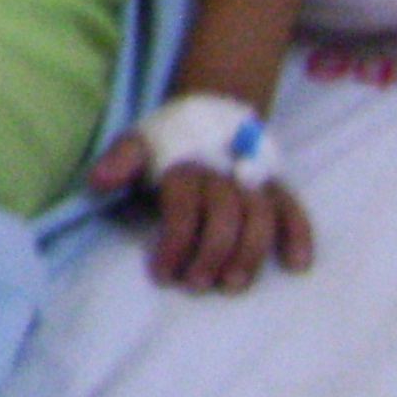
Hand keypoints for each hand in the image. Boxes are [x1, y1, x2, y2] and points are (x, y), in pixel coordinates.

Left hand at [86, 129, 315, 292]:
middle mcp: (224, 171)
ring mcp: (254, 179)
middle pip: (224, 218)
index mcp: (186, 163)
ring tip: (232, 284)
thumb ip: (119, 161)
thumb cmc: (168, 140)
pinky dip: (299, 235)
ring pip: (260, 219)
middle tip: (195, 284)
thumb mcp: (137, 143)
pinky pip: (294, 208)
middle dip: (209, 255)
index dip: (173, 243)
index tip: (162, 274)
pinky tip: (295, 264)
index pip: (183, 207)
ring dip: (249, 255)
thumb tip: (97, 180)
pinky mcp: (277, 185)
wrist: (209, 111)